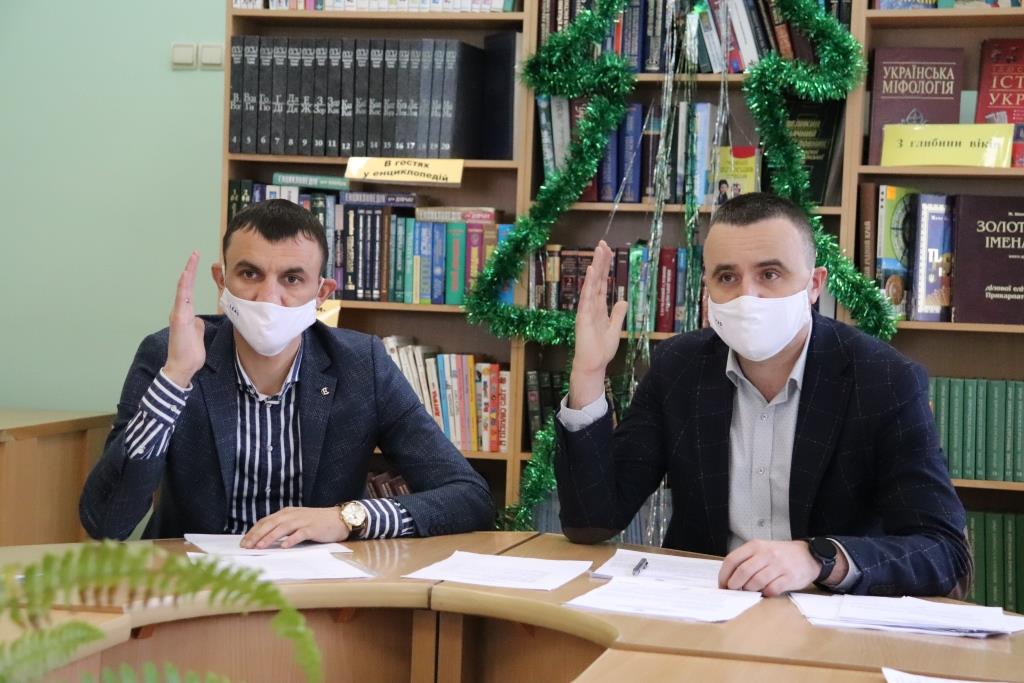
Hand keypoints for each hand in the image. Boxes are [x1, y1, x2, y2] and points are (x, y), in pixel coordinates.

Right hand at [162, 251, 205, 387]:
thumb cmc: (190, 352)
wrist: (183, 366)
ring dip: (187, 274)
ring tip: (192, 259)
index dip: (193, 276)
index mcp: (186, 313)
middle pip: (185, 285)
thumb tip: (198, 319)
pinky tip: (186, 276)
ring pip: (183, 290)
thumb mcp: (198, 334)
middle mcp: (180, 311)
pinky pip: (182, 299)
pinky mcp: (179, 319)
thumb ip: (197, 324)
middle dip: (190, 269)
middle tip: (195, 253)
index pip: (190, 290)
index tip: (197, 262)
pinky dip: (183, 287)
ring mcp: (179, 314)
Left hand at [240, 506, 348, 548]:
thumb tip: (264, 538)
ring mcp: (303, 521)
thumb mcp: (296, 521)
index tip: (244, 542)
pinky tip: (284, 546)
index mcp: (287, 513)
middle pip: (271, 524)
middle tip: (246, 546)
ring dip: (270, 537)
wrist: (338, 518)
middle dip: (257, 535)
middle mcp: (292, 515)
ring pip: (282, 528)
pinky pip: (300, 534)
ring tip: (260, 546)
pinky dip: (291, 540)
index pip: (266, 521)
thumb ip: (283, 526)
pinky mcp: (313, 528)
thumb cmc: (316, 522)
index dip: (253, 531)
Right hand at [568, 240, 627, 407]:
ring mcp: (586, 310)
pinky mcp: (583, 317)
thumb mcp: (614, 330)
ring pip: (591, 284)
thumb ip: (618, 315)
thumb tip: (622, 301)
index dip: (604, 268)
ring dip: (595, 268)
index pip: (602, 283)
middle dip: (600, 261)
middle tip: (603, 243)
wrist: (593, 365)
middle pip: (596, 279)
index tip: (607, 252)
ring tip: (599, 251)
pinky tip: (590, 272)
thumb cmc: (601, 350)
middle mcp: (591, 306)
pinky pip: (586, 298)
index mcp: (598, 308)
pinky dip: (588, 284)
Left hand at [718, 540, 825, 596]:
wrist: (807, 556)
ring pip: (756, 582)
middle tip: (735, 591)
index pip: (732, 560)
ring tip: (751, 591)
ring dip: (750, 590)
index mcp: (755, 546)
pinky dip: (765, 593)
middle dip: (735, 585)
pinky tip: (766, 591)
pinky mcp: (789, 577)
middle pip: (743, 572)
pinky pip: (771, 589)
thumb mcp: (761, 550)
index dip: (724, 575)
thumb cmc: (779, 555)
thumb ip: (746, 560)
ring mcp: (778, 565)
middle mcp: (766, 554)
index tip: (722, 585)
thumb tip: (729, 580)